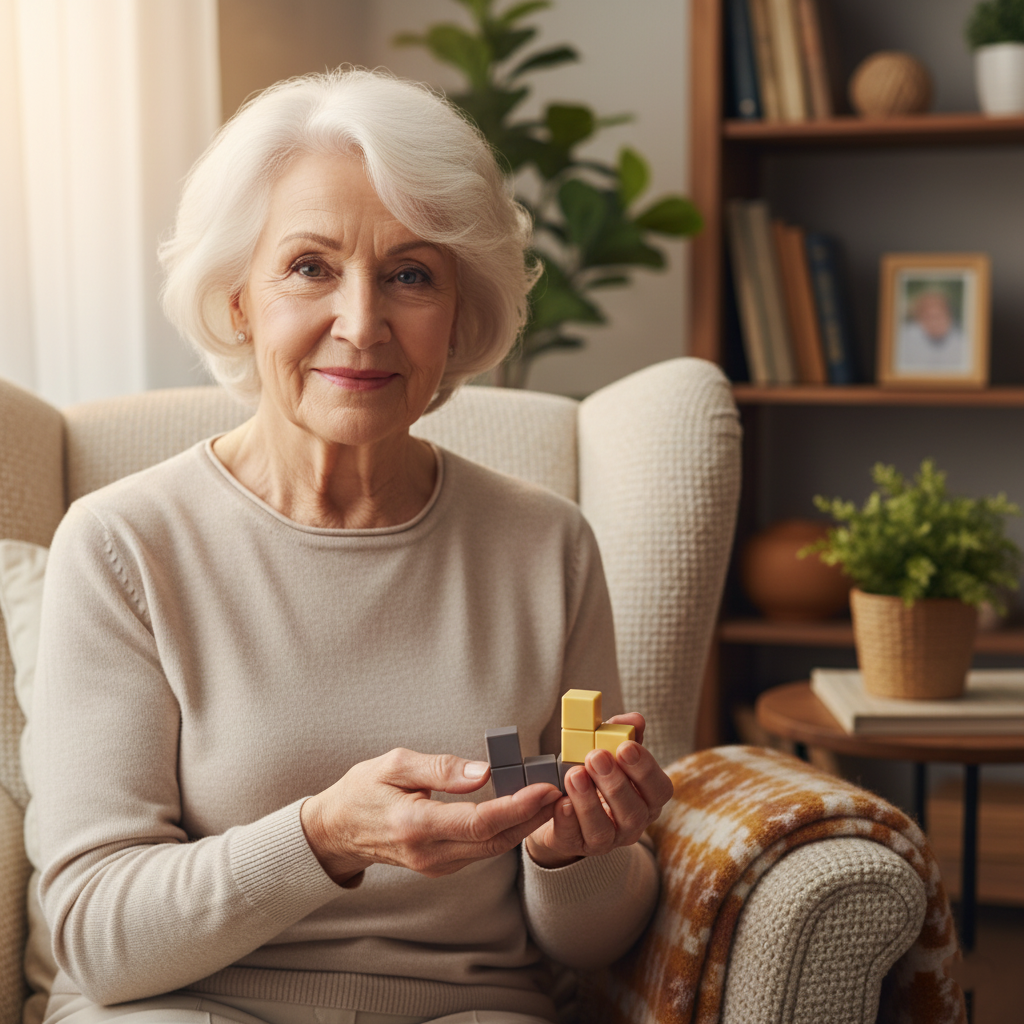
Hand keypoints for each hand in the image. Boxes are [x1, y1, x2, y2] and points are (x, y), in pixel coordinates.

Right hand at [300, 748, 561, 882]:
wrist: (336, 831)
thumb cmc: (362, 790)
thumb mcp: (395, 764)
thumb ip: (440, 768)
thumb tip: (484, 771)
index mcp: (417, 826)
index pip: (481, 821)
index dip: (519, 806)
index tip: (546, 787)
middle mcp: (430, 854)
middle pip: (496, 840)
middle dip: (534, 817)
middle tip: (563, 790)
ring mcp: (437, 865)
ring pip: (493, 849)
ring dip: (525, 825)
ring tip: (552, 796)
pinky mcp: (442, 866)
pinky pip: (483, 850)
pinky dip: (508, 831)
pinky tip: (525, 810)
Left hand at [524, 713, 673, 868]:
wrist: (562, 804)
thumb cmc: (593, 773)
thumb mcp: (607, 749)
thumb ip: (621, 733)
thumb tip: (634, 720)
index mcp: (646, 798)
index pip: (660, 790)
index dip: (646, 769)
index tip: (625, 747)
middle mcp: (632, 824)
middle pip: (634, 812)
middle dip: (615, 783)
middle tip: (596, 756)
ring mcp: (606, 840)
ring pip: (604, 830)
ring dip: (589, 801)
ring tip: (575, 774)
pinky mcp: (577, 846)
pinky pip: (574, 838)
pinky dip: (567, 820)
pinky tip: (561, 801)